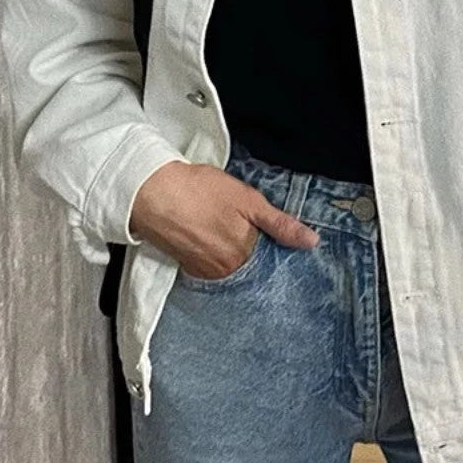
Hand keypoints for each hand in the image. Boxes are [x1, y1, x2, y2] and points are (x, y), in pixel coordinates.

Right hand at [130, 159, 319, 279]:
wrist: (151, 192)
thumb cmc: (198, 190)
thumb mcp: (248, 200)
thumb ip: (281, 224)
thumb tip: (311, 242)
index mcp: (244, 254)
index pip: (271, 258)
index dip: (272, 242)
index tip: (268, 230)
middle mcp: (225, 270)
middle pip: (251, 262)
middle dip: (251, 246)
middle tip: (239, 222)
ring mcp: (205, 271)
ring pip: (231, 264)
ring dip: (232, 249)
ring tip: (221, 224)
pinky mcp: (187, 268)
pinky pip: (211, 265)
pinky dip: (214, 252)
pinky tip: (208, 233)